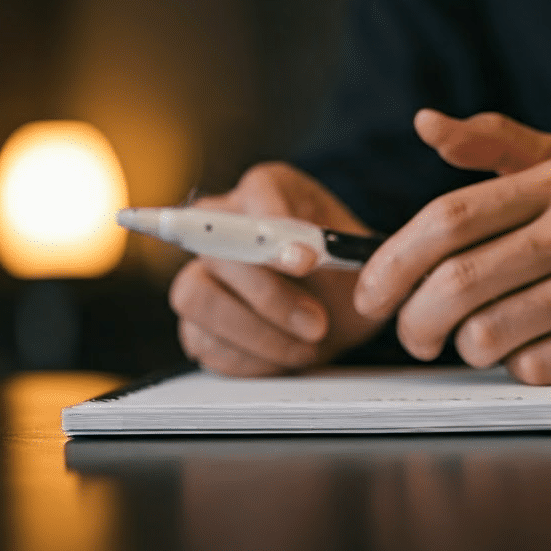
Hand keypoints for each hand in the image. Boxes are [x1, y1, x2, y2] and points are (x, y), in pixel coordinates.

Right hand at [169, 162, 386, 375]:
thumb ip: (333, 245)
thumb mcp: (356, 256)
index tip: (306, 261)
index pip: (256, 194)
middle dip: (269, 295)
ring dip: (258, 333)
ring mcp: (199, 273)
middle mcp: (220, 224)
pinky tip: (284, 355)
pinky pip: (203, 342)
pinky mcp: (194, 322)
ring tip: (305, 347)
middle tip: (317, 323)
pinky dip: (251, 359)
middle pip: (216, 249)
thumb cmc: (343, 272)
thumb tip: (301, 252)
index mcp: (267, 191)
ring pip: (196, 297)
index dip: (275, 231)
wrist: (340, 312)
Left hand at [353, 110, 550, 383]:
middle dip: (415, 320)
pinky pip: (535, 366)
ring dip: (466, 347)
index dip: (393, 261)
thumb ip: (493, 141)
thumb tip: (428, 124)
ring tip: (477, 338)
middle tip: (411, 334)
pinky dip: (517, 367)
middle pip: (458, 282)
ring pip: (490, 333)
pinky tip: (531, 348)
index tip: (371, 293)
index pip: (448, 218)